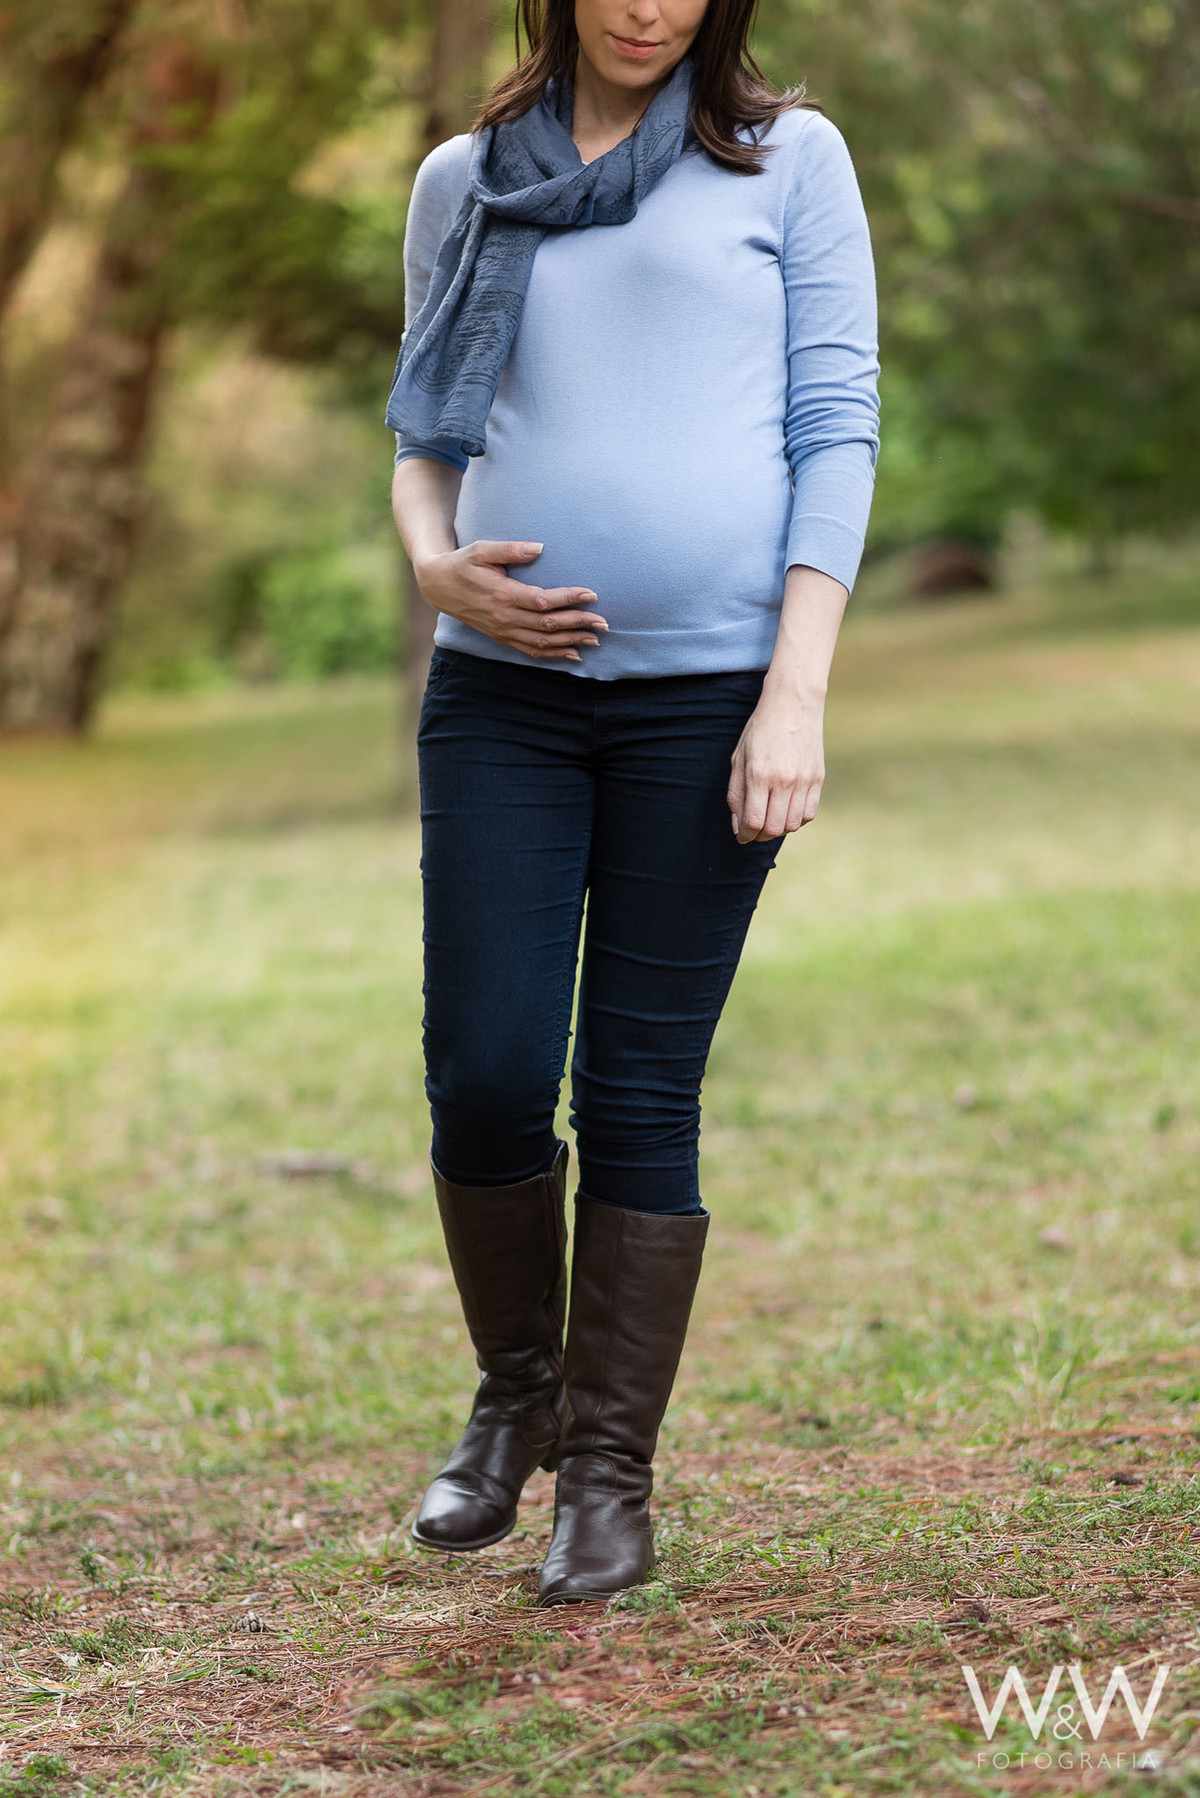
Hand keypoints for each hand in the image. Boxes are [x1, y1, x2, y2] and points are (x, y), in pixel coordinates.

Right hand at [414, 540, 606, 661]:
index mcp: (503, 595)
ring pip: (542, 642)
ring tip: (595, 640)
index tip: (591, 595)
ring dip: (570, 642)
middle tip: (604, 623)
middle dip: (578, 624)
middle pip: (548, 626)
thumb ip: (511, 549)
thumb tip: (540, 548)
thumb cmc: (463, 563)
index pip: (543, 602)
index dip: (568, 599)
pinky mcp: (502, 638)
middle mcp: (505, 618)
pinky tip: (573, 654)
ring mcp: (503, 631)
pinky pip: (531, 651)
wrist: (439, 587)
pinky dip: (553, 655)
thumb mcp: (482, 549)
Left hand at [727, 692, 824, 843]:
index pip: (753, 822)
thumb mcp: (739, 758)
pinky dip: (797, 820)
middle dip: (760, 836)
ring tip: (769, 819)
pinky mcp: (818, 778)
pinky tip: (787, 811)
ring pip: (793, 825)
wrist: (793, 703)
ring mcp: (804, 780)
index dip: (745, 835)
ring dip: (779, 829)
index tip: (741, 835)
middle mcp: (784, 780)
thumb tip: (738, 826)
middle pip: (774, 828)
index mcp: (760, 775)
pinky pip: (809, 813)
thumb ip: (736, 794)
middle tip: (753, 830)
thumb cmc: (761, 730)